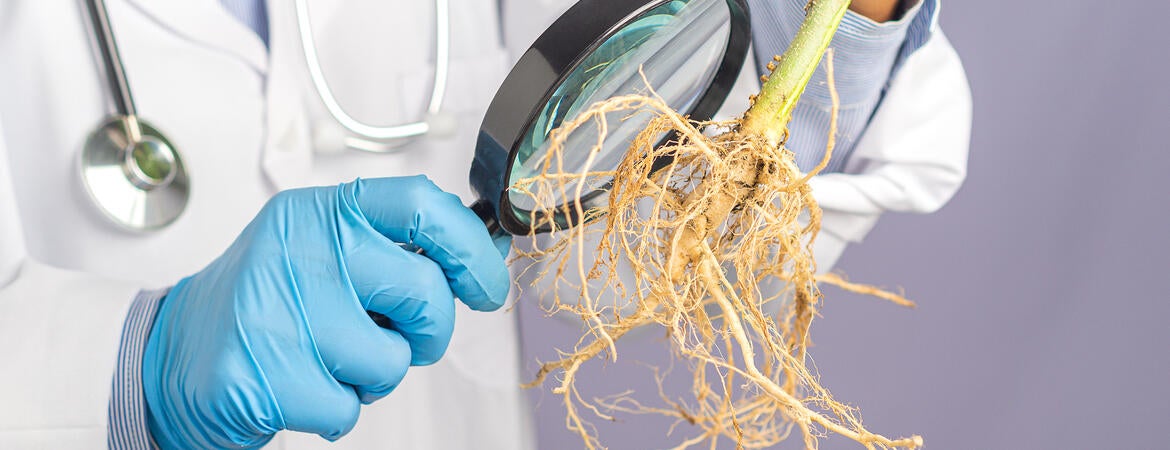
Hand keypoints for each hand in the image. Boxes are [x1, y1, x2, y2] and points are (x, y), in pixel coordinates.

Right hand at [142, 176, 509, 447]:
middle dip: (431, 331)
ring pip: (392, 360)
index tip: (486, 285)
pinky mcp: (263, 375)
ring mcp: (278, 311)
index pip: (422, 206)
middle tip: (402, 338)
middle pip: (424, 292)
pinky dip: (336, 410)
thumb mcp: (325, 252)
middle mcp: (300, 250)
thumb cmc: (271, 303)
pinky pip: (349, 407)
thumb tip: (486, 253)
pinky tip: (299, 386)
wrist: (173, 355)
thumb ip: (395, 250)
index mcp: (323, 213)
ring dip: (375, 375)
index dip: (471, 250)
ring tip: (329, 360)